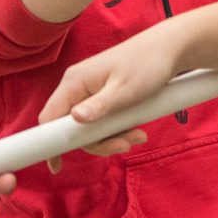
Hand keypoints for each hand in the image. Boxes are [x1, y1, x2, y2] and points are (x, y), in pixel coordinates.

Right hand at [35, 24, 189, 170]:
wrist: (168, 50)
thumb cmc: (146, 65)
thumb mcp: (124, 90)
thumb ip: (99, 106)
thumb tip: (75, 118)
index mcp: (74, 82)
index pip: (49, 117)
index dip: (49, 143)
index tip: (57, 167)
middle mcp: (76, 87)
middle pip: (72, 128)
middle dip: (98, 142)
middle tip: (126, 144)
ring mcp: (88, 92)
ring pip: (89, 128)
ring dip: (112, 138)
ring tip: (139, 135)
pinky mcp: (101, 97)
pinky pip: (101, 122)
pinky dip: (116, 130)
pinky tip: (136, 129)